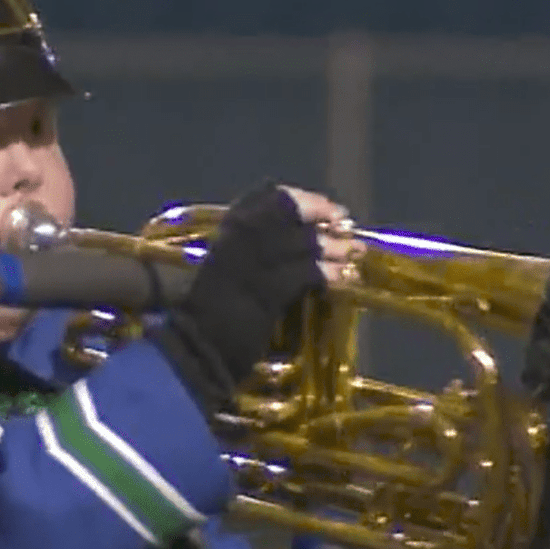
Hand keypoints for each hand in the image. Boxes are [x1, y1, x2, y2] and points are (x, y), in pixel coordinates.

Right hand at [159, 180, 364, 402]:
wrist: (195, 351)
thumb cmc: (211, 317)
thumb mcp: (229, 273)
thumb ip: (255, 253)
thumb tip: (299, 240)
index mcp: (224, 232)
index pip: (265, 198)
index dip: (300, 199)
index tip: (325, 207)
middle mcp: (234, 239)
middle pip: (285, 212)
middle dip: (320, 214)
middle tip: (346, 224)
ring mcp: (247, 264)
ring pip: (299, 241)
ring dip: (332, 245)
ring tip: (354, 252)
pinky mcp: (262, 292)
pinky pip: (303, 273)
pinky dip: (328, 273)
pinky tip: (344, 279)